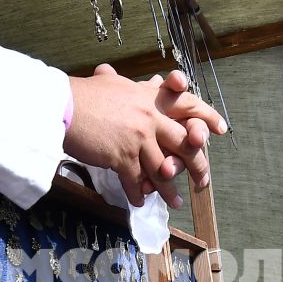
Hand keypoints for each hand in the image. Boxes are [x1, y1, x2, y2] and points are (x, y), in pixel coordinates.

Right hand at [65, 66, 226, 207]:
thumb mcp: (113, 83)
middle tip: (203, 182)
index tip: (220, 130)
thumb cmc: (83, 94)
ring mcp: (138, 138)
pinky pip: (136, 181)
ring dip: (169, 190)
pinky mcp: (123, 156)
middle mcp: (150, 118)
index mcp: (151, 99)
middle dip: (197, 165)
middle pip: (184, 143)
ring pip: (163, 168)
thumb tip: (139, 78)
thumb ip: (132, 86)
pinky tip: (140, 202)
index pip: (187, 104)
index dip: (206, 117)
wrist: (62, 106)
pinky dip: (139, 194)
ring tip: (176, 202)